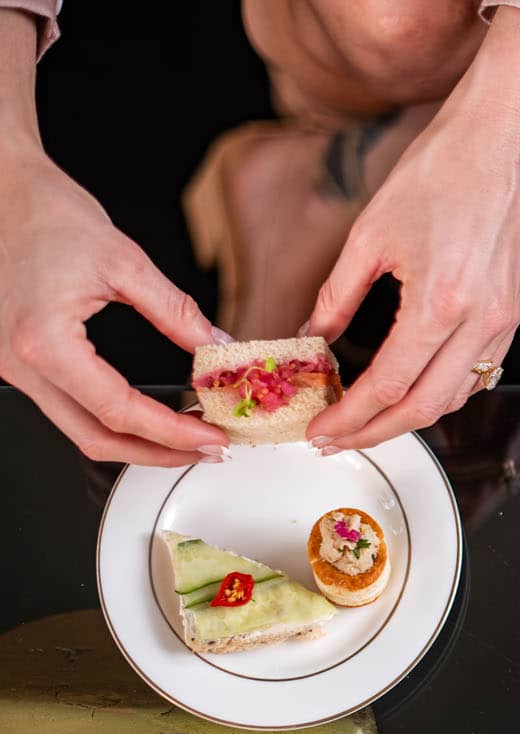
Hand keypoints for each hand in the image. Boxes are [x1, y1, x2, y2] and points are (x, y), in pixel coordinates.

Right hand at [0, 151, 228, 464]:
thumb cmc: (47, 214)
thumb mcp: (124, 261)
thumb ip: (176, 312)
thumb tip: (218, 348)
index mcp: (43, 341)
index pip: (119, 410)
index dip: (173, 432)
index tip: (213, 437)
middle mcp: (17, 363)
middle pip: (94, 438)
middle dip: (157, 453)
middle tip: (207, 449)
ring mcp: (10, 366)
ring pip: (77, 429)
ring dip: (134, 440)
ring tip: (186, 434)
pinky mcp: (14, 359)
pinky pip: (65, 406)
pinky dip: (109, 417)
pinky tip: (146, 412)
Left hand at [303, 9, 519, 451]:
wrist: (501, 139)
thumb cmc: (441, 170)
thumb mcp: (370, 233)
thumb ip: (337, 296)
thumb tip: (314, 339)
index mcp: (440, 301)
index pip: (388, 384)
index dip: (350, 417)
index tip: (320, 430)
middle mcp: (481, 319)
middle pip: (426, 406)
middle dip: (377, 431)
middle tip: (337, 437)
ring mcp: (505, 319)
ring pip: (458, 395)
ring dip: (413, 414)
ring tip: (370, 415)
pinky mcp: (515, 311)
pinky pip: (481, 370)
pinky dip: (444, 388)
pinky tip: (415, 383)